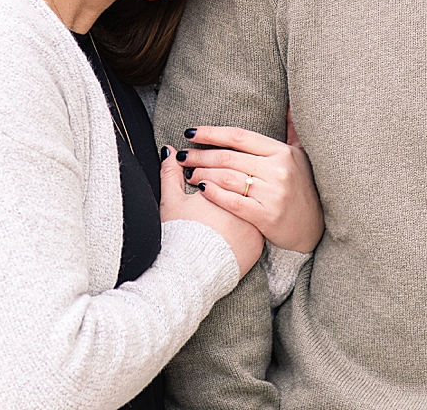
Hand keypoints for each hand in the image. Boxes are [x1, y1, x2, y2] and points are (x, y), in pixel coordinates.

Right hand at [159, 146, 263, 277]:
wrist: (187, 275)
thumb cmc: (178, 236)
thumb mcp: (171, 201)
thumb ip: (170, 173)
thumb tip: (169, 151)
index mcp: (224, 188)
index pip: (225, 170)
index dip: (211, 171)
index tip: (199, 179)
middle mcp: (245, 204)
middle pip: (241, 185)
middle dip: (227, 182)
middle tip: (210, 194)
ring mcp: (254, 225)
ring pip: (251, 205)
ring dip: (239, 201)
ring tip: (220, 212)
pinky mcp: (257, 245)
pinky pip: (255, 227)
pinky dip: (245, 223)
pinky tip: (231, 226)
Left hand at [176, 124, 322, 253]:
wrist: (316, 229)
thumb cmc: (302, 189)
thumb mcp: (301, 156)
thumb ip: (292, 130)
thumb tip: (289, 104)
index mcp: (282, 152)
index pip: (239, 136)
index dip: (211, 133)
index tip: (190, 133)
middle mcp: (278, 170)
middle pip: (228, 158)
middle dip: (199, 155)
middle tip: (181, 156)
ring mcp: (273, 194)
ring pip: (226, 178)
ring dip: (202, 174)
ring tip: (187, 173)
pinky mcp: (267, 216)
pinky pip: (232, 202)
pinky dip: (213, 194)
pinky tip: (200, 190)